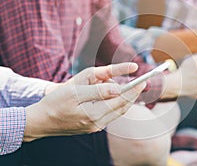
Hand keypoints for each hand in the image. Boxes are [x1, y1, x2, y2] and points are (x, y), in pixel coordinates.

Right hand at [24, 63, 145, 141]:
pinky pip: (110, 114)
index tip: (143, 81)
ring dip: (125, 99)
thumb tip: (118, 88)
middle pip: (122, 107)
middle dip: (133, 94)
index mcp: (94, 114)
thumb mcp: (75, 91)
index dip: (133, 90)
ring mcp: (96, 126)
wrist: (41, 121)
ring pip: (118, 111)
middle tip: (142, 83)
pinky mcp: (93, 126)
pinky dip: (116, 104)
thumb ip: (98, 90)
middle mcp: (98, 123)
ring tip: (131, 88)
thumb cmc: (56, 102)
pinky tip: (116, 96)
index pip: (120, 100)